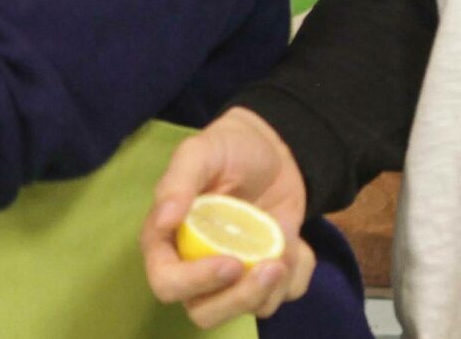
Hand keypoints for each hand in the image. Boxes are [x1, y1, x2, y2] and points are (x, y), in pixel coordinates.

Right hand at [141, 108, 318, 326]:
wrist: (274, 149)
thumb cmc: (228, 147)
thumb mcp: (200, 152)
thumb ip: (177, 182)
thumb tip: (163, 221)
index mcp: (168, 241)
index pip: (166, 281)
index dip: (195, 282)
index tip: (231, 261)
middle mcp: (196, 266)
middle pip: (204, 312)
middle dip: (239, 300)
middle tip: (270, 267)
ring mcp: (233, 276)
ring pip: (247, 311)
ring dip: (273, 288)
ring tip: (287, 247)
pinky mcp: (264, 277)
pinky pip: (282, 298)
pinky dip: (297, 276)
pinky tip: (296, 243)